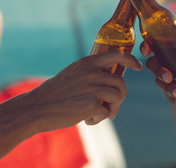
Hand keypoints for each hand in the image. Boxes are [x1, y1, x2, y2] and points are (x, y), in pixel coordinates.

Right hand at [25, 51, 141, 131]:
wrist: (37, 108)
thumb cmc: (55, 93)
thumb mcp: (72, 73)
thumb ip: (89, 73)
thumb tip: (108, 80)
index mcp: (87, 63)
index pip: (117, 55)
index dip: (131, 60)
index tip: (138, 66)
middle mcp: (92, 73)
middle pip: (120, 82)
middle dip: (120, 96)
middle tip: (111, 106)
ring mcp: (92, 88)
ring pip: (117, 96)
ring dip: (112, 109)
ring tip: (100, 114)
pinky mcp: (91, 104)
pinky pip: (107, 112)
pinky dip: (100, 119)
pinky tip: (88, 120)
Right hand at [140, 27, 175, 108]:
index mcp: (171, 50)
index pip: (152, 46)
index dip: (146, 47)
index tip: (147, 51)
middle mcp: (167, 64)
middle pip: (153, 66)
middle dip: (158, 72)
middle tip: (169, 77)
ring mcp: (170, 80)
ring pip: (160, 84)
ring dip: (169, 89)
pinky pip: (173, 99)